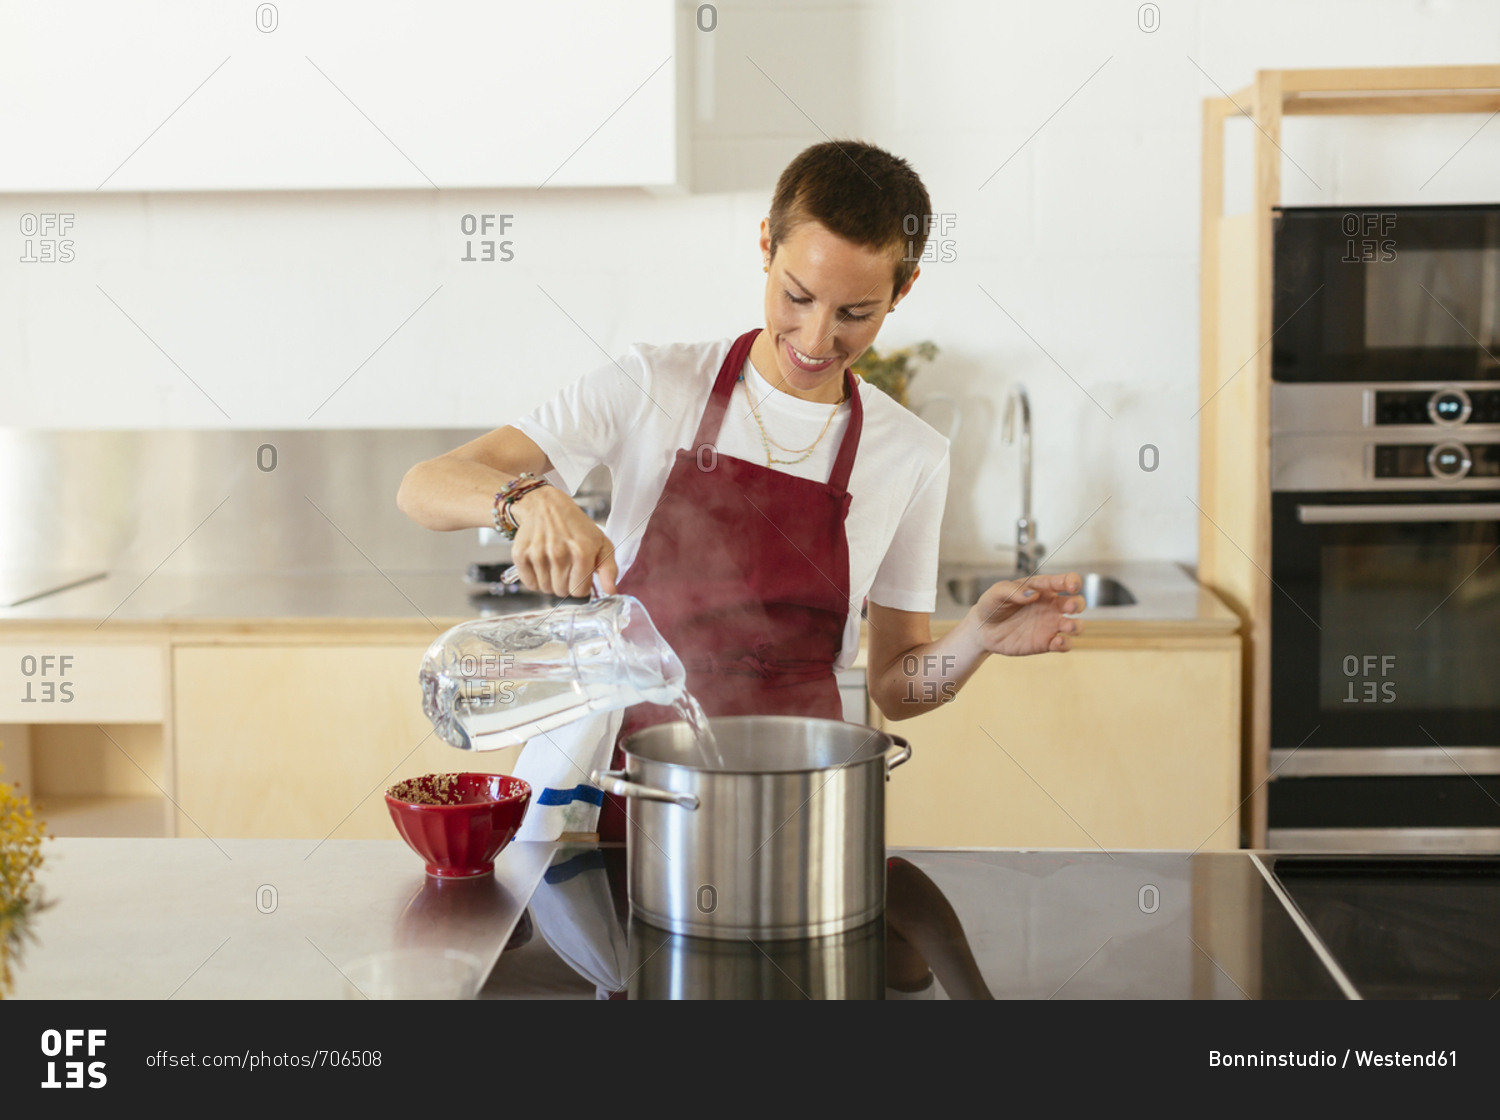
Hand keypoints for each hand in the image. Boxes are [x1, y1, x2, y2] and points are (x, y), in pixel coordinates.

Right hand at [510, 486, 618, 597]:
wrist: (545, 505)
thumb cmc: (576, 526)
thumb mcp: (600, 542)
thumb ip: (609, 569)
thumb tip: (611, 592)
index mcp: (582, 551)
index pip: (580, 592)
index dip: (581, 586)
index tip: (580, 573)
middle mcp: (559, 553)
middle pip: (562, 592)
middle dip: (566, 583)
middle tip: (566, 565)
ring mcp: (538, 553)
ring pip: (546, 589)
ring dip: (551, 581)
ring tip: (554, 562)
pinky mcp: (521, 554)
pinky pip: (530, 583)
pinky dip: (535, 578)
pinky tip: (541, 562)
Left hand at [969, 572, 1084, 655]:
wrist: (983, 630)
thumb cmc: (992, 605)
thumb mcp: (997, 592)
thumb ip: (1013, 590)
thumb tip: (1034, 594)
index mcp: (1042, 588)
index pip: (1065, 581)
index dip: (1073, 581)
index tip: (1071, 586)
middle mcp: (1051, 606)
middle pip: (1077, 603)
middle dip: (1078, 604)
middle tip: (1069, 608)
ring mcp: (1050, 625)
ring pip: (1076, 625)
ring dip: (1076, 626)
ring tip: (1067, 626)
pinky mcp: (1045, 643)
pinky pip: (1064, 644)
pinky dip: (1065, 644)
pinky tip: (1056, 642)